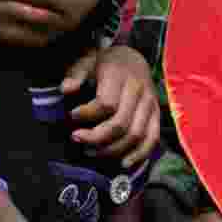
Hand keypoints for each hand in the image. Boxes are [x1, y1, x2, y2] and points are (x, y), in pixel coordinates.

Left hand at [62, 45, 159, 169]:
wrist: (133, 57)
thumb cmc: (104, 63)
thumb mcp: (87, 61)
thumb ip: (76, 74)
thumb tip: (65, 90)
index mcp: (120, 75)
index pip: (106, 104)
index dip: (87, 114)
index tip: (71, 116)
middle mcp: (139, 90)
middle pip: (120, 124)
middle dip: (96, 138)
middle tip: (76, 138)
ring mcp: (150, 104)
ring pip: (135, 135)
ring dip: (112, 150)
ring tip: (90, 152)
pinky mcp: (156, 115)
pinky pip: (152, 139)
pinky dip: (139, 155)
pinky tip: (122, 164)